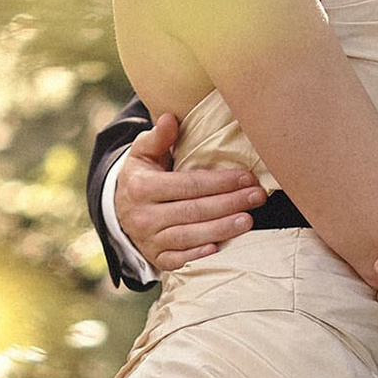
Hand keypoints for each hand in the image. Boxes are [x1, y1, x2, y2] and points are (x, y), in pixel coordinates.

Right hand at [114, 113, 265, 273]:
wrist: (118, 210)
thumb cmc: (141, 175)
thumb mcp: (143, 153)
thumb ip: (158, 137)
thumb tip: (169, 118)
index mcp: (141, 187)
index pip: (188, 185)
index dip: (220, 182)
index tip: (247, 177)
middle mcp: (142, 216)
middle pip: (194, 210)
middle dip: (230, 203)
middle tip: (258, 197)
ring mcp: (148, 240)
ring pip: (189, 236)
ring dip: (221, 229)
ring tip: (248, 220)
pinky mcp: (155, 258)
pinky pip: (178, 259)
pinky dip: (198, 254)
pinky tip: (219, 247)